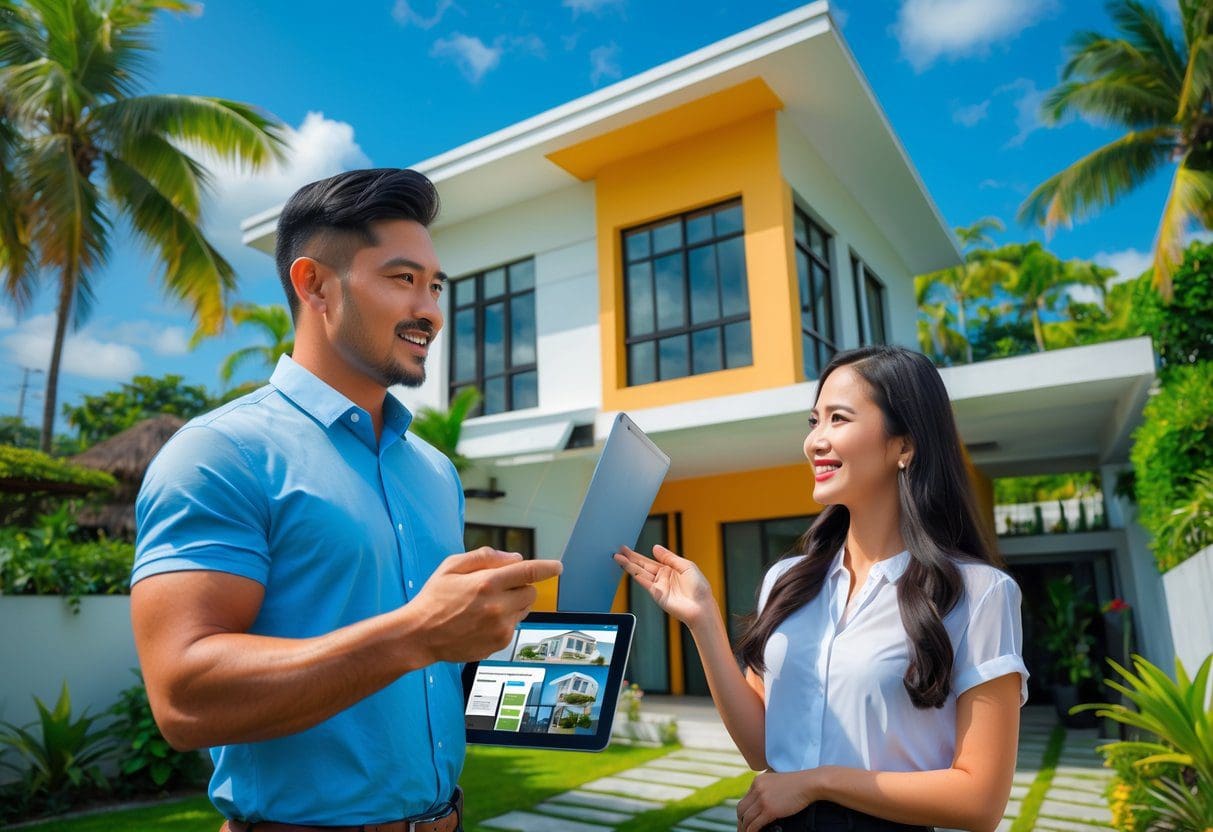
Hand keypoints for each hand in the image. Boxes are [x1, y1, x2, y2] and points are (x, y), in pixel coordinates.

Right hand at [410, 547, 561, 663]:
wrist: (420, 635)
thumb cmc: (434, 598)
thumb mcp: (452, 566)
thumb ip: (485, 557)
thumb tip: (515, 558)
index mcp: (487, 583)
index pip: (529, 572)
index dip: (547, 567)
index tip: (557, 567)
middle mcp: (497, 606)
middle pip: (531, 591)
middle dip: (521, 586)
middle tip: (499, 588)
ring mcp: (500, 627)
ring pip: (525, 610)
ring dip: (514, 603)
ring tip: (487, 605)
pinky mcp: (499, 643)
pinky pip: (514, 626)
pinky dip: (505, 620)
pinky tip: (482, 621)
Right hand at [614, 544, 714, 627]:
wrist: (701, 607)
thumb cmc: (699, 588)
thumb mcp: (686, 565)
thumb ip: (669, 557)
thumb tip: (655, 548)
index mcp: (671, 569)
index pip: (651, 560)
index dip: (639, 554)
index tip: (628, 548)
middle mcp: (663, 577)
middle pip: (643, 565)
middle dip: (630, 558)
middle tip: (619, 551)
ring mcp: (659, 586)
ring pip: (640, 572)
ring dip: (629, 565)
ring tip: (618, 557)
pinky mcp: (656, 594)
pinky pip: (644, 582)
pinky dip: (635, 575)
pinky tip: (628, 568)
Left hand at [736, 770, 816, 831]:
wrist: (809, 783)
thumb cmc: (798, 784)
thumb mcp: (777, 782)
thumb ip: (767, 789)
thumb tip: (762, 803)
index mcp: (757, 781)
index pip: (744, 800)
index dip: (743, 813)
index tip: (744, 821)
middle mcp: (756, 789)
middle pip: (741, 809)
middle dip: (741, 822)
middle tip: (743, 830)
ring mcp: (762, 799)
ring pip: (746, 818)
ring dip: (745, 829)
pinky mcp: (769, 809)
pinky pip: (755, 824)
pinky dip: (752, 831)